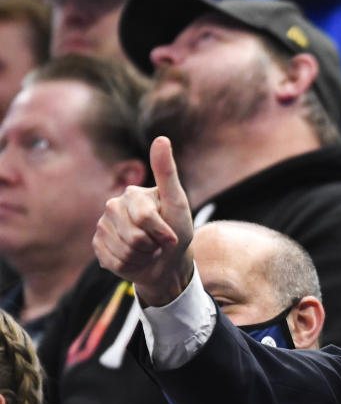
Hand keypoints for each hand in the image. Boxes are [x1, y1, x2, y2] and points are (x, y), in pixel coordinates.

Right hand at [93, 136, 194, 305]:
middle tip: (158, 243)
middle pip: (134, 236)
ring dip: (143, 256)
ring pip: (123, 251)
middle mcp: (113, 206)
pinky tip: (135, 258)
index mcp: (132, 194)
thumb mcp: (178, 203)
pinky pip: (112, 261)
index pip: (145, 218)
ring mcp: (103, 226)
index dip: (163, 234)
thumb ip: (167, 173)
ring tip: (148, 250)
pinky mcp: (97, 245)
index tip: (172, 236)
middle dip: (152, 246)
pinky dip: (129, 265)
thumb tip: (161, 138)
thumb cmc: (177, 230)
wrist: (167, 261)